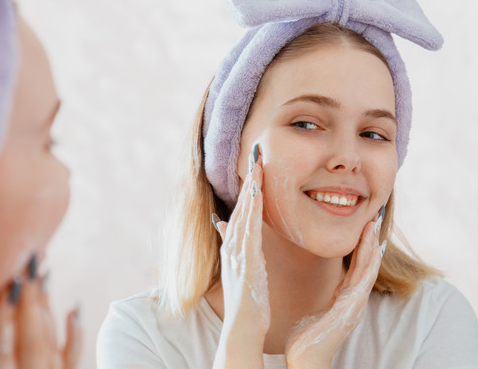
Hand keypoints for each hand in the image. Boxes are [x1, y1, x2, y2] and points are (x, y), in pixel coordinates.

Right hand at [0, 256, 81, 368]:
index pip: (0, 346)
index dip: (1, 316)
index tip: (5, 286)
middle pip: (29, 338)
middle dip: (28, 300)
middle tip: (29, 265)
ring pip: (49, 341)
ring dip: (46, 307)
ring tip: (44, 276)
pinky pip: (73, 355)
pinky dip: (75, 333)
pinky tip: (75, 309)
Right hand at [213, 144, 269, 367]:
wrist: (243, 326)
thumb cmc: (247, 299)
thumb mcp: (240, 267)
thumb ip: (231, 244)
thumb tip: (220, 224)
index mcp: (237, 245)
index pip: (243, 208)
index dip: (249, 185)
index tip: (256, 163)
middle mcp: (234, 244)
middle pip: (242, 204)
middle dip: (249, 177)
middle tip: (256, 151)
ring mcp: (237, 251)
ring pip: (244, 211)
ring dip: (250, 186)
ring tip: (257, 162)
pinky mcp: (244, 259)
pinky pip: (248, 228)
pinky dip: (250, 209)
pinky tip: (255, 193)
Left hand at [284, 212, 384, 368]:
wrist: (306, 358)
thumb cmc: (305, 340)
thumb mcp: (314, 312)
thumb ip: (319, 300)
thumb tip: (311, 289)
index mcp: (345, 299)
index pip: (357, 267)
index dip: (361, 247)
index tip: (362, 226)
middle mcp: (354, 300)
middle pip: (367, 264)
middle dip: (370, 241)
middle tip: (373, 217)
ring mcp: (356, 303)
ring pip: (369, 268)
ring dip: (372, 245)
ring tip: (374, 224)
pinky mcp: (353, 306)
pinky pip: (365, 278)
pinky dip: (369, 261)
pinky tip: (373, 247)